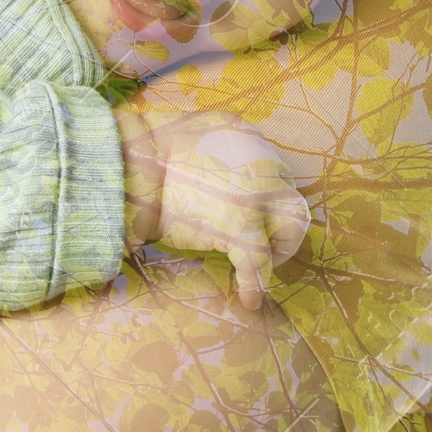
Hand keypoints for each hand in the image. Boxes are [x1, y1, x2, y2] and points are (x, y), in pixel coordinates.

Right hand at [115, 108, 309, 310]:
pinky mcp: (237, 230)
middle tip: (263, 241)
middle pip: (293, 202)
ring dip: (278, 251)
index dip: (267, 200)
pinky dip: (255, 286)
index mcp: (249, 138)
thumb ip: (222, 146)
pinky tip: (250, 300)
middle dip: (283, 227)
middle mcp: (262, 167)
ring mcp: (254, 200)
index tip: (256, 214)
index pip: (276, 174)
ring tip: (259, 267)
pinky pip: (257, 265)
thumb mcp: (199, 130)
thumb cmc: (155, 146)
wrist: (138, 161)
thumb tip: (222, 168)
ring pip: (290, 231)